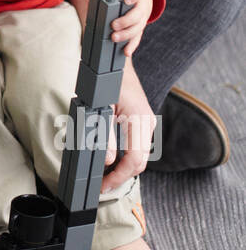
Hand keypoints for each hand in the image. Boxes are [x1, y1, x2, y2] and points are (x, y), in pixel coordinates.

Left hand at [101, 60, 155, 191]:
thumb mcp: (101, 108)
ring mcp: (147, 123)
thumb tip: (107, 161)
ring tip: (104, 177)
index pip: (134, 160)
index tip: (104, 186)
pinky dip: (126, 159)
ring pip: (140, 157)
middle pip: (140, 163)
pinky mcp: (143, 123)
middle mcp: (148, 123)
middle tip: (102, 186)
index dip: (118, 177)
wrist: (116, 63)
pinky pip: (138, 148)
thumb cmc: (107, 82)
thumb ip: (104, 136)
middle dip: (121, 177)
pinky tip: (112, 163)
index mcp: (140, 120)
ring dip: (123, 169)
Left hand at [103, 0, 153, 56]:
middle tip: (113, 25)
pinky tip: (126, 52)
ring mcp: (143, 16)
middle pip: (138, 14)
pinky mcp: (140, 26)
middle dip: (125, 21)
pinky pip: (137, 37)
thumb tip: (95, 0)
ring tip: (114, 38)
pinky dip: (132, 45)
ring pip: (137, 27)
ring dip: (126, 34)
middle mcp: (144, 3)